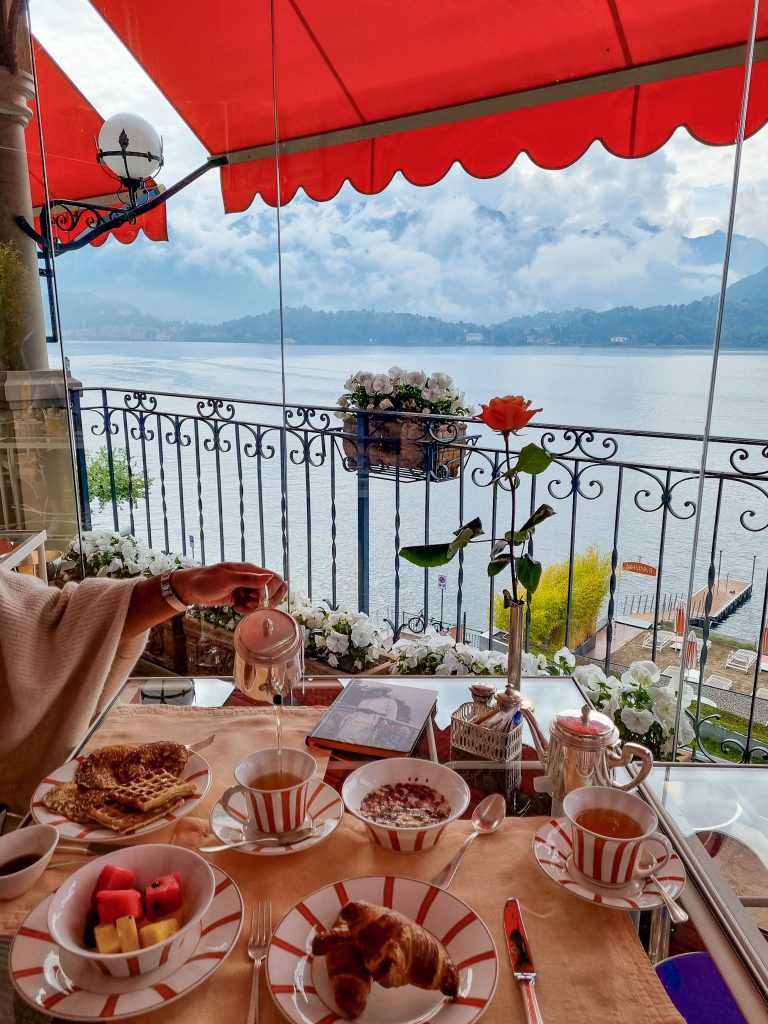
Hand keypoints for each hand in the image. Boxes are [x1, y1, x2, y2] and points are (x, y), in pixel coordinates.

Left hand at [170, 562, 287, 613]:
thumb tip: (269, 577)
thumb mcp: (227, 579)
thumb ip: (248, 579)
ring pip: (261, 600)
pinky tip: (236, 606)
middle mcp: (250, 578)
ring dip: (254, 606)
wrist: (191, 588)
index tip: (261, 599)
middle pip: (272, 590)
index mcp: (250, 570)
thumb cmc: (206, 580)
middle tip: (253, 604)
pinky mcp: (240, 597)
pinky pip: (251, 605)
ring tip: (241, 605)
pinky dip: (246, 609)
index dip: (272, 591)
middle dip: (265, 601)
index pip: (274, 579)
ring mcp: (245, 588)